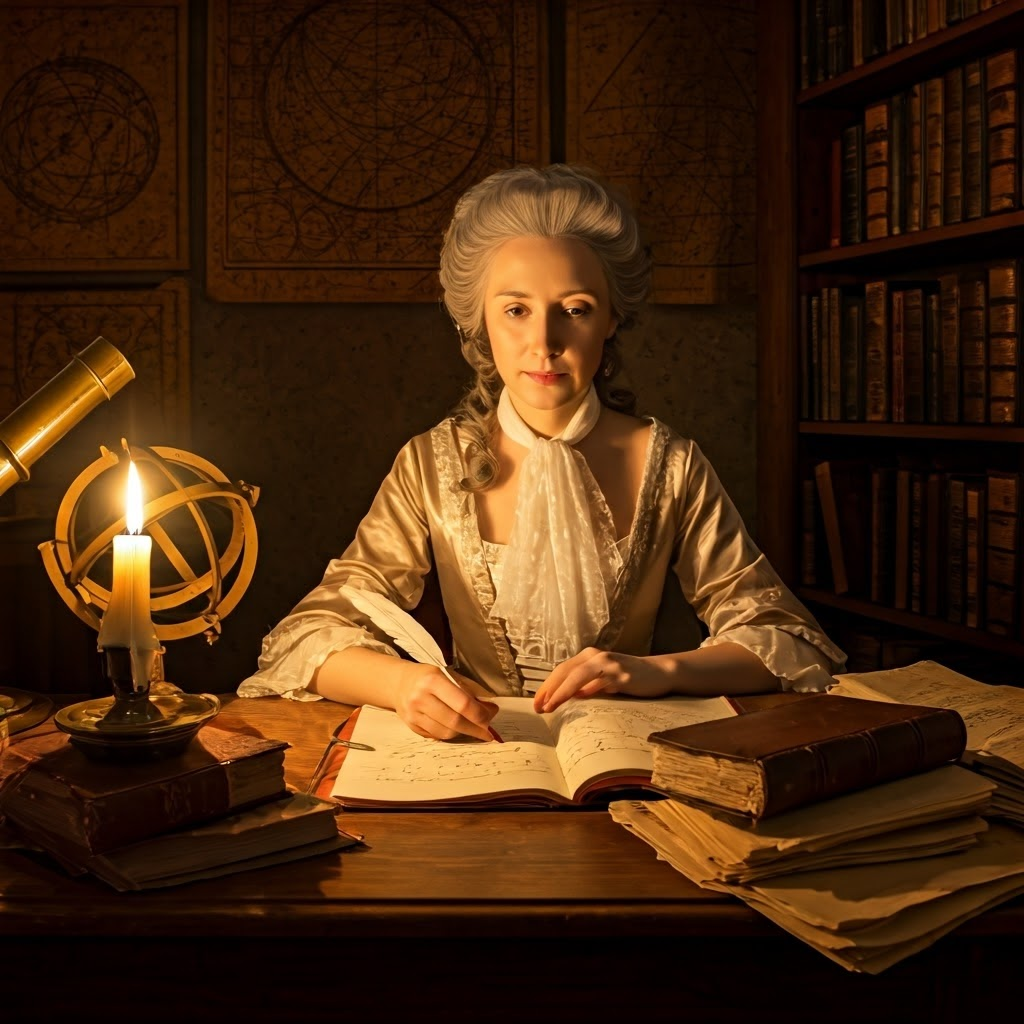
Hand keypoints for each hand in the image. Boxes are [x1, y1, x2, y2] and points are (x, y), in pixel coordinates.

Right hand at [394, 663, 499, 741]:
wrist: (398, 683)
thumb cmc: (428, 677)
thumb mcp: (449, 674)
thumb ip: (469, 689)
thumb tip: (489, 708)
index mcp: (433, 681)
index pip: (462, 703)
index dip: (480, 714)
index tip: (491, 717)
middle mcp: (421, 698)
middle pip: (455, 721)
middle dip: (475, 728)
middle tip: (487, 731)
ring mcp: (414, 714)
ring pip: (446, 733)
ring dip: (464, 732)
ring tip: (472, 727)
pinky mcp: (411, 726)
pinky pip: (437, 736)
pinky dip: (450, 734)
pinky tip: (456, 727)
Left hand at [532, 647, 674, 712]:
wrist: (659, 672)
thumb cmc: (628, 678)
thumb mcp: (603, 680)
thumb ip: (585, 685)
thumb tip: (565, 699)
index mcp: (588, 657)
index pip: (561, 671)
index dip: (547, 686)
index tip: (536, 703)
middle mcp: (596, 656)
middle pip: (565, 671)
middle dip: (549, 690)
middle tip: (538, 707)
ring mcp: (609, 664)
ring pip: (578, 675)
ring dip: (561, 692)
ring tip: (550, 706)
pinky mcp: (622, 674)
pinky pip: (600, 683)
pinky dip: (587, 691)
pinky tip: (578, 700)